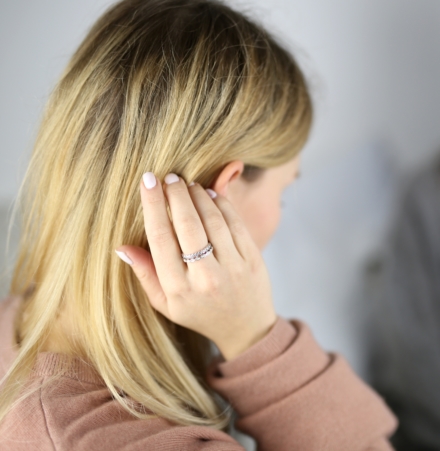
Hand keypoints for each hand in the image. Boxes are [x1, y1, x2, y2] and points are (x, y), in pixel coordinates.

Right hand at [115, 172, 276, 360]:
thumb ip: (145, 274)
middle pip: (187, 225)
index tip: (147, 181)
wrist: (246, 327)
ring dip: (199, 196)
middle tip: (169, 176)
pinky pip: (235, 224)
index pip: (161, 238)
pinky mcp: (252, 259)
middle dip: (175, 194)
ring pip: (212, 220)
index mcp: (178, 289)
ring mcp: (232, 267)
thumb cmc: (200, 313)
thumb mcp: (166, 304)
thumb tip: (121, 247)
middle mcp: (205, 278)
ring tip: (187, 184)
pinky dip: (222, 204)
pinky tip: (211, 194)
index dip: (153, 206)